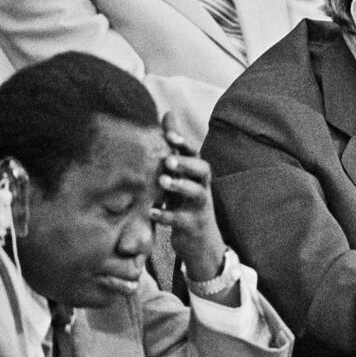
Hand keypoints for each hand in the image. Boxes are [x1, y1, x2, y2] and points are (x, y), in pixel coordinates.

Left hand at [149, 115, 224, 280]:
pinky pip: (182, 220)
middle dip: (186, 164)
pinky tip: (152, 212)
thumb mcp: (182, 175)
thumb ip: (175, 147)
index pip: (195, 154)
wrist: (201, 243)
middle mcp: (203, 188)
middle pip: (202, 170)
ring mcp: (200, 207)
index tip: (169, 136)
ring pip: (196, 193)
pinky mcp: (193, 226)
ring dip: (180, 186)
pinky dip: (167, 216)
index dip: (185, 144)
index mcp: (198, 175)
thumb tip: (168, 113)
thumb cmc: (186, 203)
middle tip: (167, 160)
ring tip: (163, 182)